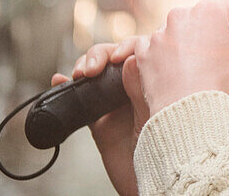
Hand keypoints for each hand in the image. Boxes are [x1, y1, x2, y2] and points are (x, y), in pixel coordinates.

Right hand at [52, 35, 149, 195]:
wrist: (156, 183)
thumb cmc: (170, 150)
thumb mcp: (157, 117)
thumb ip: (143, 90)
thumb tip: (131, 58)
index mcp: (160, 81)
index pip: (143, 52)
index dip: (128, 47)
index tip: (118, 57)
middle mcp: (139, 89)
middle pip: (117, 59)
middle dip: (101, 56)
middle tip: (91, 69)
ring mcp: (118, 104)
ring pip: (97, 76)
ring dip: (85, 66)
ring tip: (79, 73)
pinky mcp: (101, 122)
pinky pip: (82, 101)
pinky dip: (67, 89)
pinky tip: (58, 81)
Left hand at [134, 0, 228, 118]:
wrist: (186, 109)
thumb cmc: (218, 82)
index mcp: (209, 11)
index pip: (227, 7)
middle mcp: (182, 15)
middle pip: (199, 16)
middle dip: (208, 29)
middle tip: (216, 49)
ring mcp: (159, 33)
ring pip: (175, 31)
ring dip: (184, 41)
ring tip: (193, 65)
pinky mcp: (143, 51)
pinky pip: (153, 46)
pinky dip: (162, 54)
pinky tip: (172, 69)